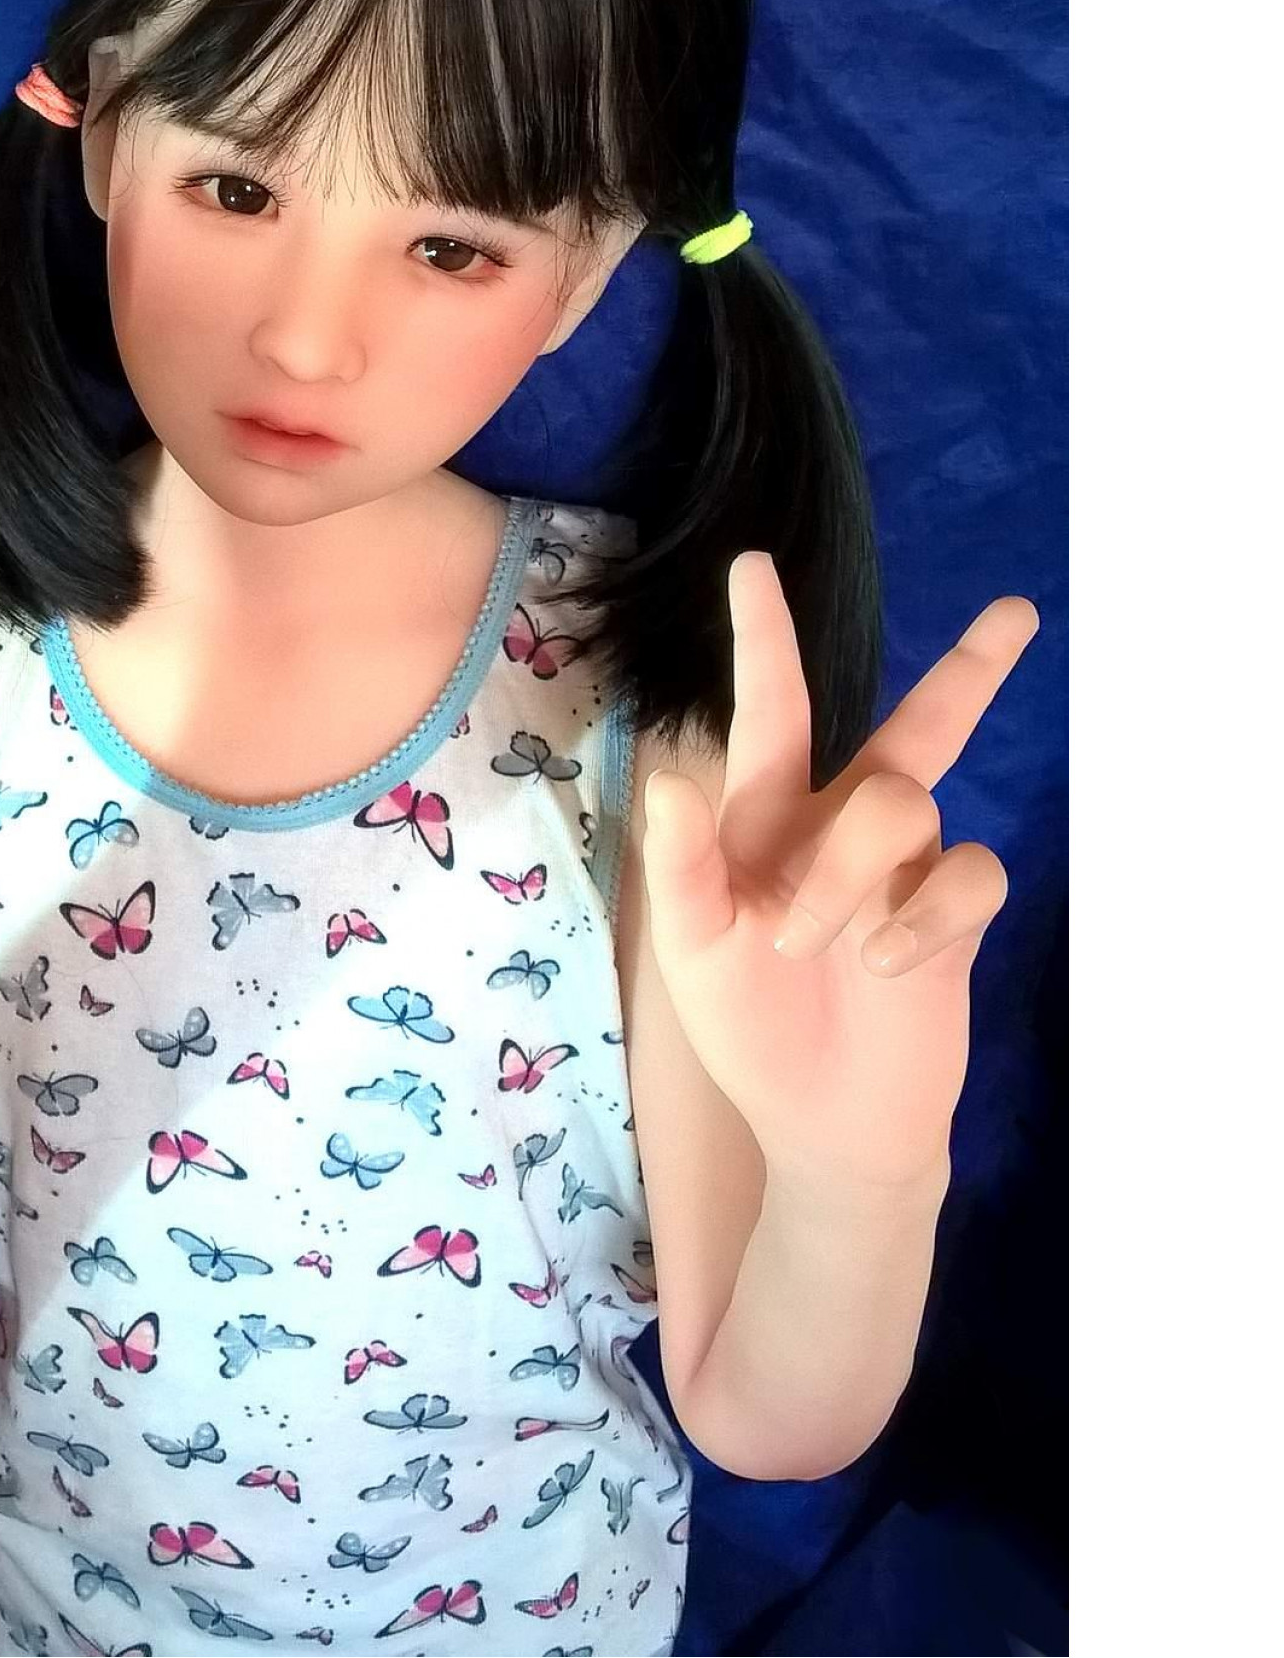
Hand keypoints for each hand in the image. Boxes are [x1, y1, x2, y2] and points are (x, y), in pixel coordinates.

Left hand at [638, 552, 1038, 1191]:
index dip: (764, 640)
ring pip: (911, 801)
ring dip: (854, 873)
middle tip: (1015, 615)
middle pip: (915, 731)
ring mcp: (907, 869)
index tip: (753, 565)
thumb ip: (683, 872)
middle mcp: (842, 826)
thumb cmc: (747, 1028)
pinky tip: (887, 965)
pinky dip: (925, 918)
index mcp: (765, 820)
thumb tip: (671, 779)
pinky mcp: (956, 915)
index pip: (771, 714)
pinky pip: (970, 871)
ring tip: (814, 945)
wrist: (824, 1122)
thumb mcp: (693, 955)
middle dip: (969, 675)